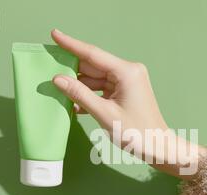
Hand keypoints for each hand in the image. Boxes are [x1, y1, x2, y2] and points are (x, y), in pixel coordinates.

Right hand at [51, 29, 206, 178]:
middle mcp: (128, 72)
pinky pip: (102, 89)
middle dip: (72, 68)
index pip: (93, 54)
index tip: (54, 34)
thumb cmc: (137, 132)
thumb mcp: (104, 113)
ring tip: (57, 89)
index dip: (71, 44)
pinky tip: (73, 103)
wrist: (158, 147)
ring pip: (96, 78)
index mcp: (127, 72)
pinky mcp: (125, 92)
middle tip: (49, 66)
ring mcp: (127, 82)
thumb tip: (58, 79)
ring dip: (79, 85)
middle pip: (93, 65)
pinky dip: (89, 94)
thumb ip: (80, 94)